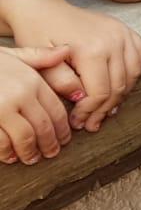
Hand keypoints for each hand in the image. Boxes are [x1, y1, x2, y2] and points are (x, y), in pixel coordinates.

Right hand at [0, 45, 74, 163]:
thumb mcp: (11, 54)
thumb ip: (38, 56)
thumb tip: (66, 51)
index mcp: (31, 81)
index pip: (56, 110)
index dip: (62, 128)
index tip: (64, 139)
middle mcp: (19, 95)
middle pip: (43, 127)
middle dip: (49, 144)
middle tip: (50, 154)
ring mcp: (0, 109)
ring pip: (24, 138)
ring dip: (29, 152)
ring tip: (30, 158)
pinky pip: (0, 142)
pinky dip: (6, 152)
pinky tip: (8, 157)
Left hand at [3, 0, 140, 131]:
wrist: (44, 9)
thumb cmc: (38, 34)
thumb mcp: (41, 61)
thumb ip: (61, 82)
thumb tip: (81, 99)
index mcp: (92, 48)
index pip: (99, 92)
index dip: (90, 112)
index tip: (79, 122)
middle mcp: (114, 40)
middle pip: (118, 87)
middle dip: (104, 109)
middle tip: (92, 123)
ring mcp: (123, 34)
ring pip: (132, 77)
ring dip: (120, 96)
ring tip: (105, 108)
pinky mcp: (128, 32)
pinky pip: (140, 60)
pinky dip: (133, 76)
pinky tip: (119, 85)